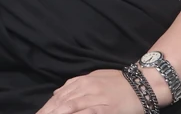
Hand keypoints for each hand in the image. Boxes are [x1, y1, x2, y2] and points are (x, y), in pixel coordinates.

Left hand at [35, 69, 154, 113]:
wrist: (141, 84)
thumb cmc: (117, 82)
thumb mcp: (92, 78)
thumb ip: (75, 85)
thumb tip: (57, 93)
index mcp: (80, 82)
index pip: (59, 96)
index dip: (47, 106)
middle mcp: (85, 89)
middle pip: (61, 102)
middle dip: (48, 112)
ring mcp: (95, 98)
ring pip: (70, 107)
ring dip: (58, 113)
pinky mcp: (106, 108)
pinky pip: (88, 112)